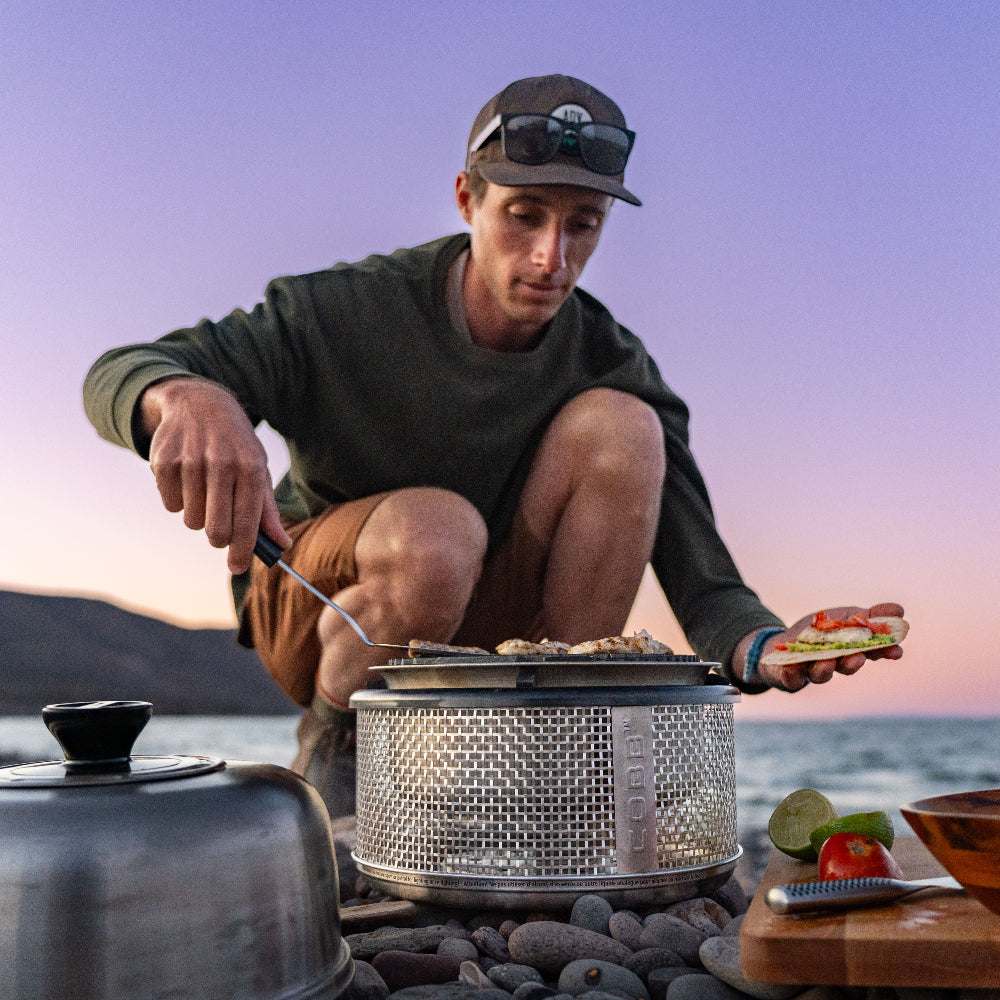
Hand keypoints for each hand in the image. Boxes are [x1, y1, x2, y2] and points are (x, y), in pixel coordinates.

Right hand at [141, 377, 291, 572]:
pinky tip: (186, 479)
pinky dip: (178, 501)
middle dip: (219, 538)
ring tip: (205, 491)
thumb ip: (267, 510)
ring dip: (199, 515)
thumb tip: (282, 545)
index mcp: (250, 467)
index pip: (248, 520)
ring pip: (192, 520)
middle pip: (215, 528)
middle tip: (220, 532)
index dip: (243, 550)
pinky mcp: (163, 461)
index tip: (238, 568)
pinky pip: (169, 505)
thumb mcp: (257, 469)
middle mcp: (221, 462)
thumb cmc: (235, 445)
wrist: (199, 403)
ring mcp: (190, 461)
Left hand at [756, 602, 904, 691]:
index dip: (883, 652)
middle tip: (859, 656)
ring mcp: (810, 670)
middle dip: (852, 662)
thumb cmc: (821, 632)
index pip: (870, 653)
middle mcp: (833, 664)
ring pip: (820, 674)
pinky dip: (791, 674)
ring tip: (827, 661)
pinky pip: (790, 678)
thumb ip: (870, 616)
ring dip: (825, 668)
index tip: (897, 651)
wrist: (784, 645)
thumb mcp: (845, 617)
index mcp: (850, 651)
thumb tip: (899, 610)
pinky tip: (791, 667)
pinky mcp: (789, 676)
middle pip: (845, 666)